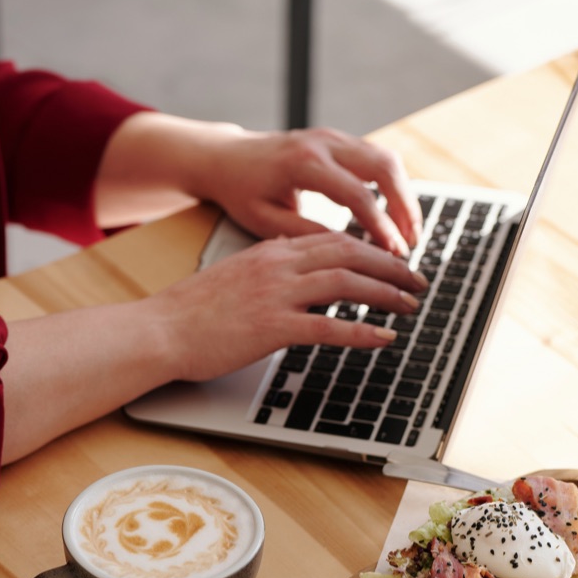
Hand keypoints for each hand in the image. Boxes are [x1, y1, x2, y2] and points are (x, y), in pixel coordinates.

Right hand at [145, 230, 427, 382]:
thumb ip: (265, 265)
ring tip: (409, 305)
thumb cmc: (190, 311)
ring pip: (347, 283)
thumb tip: (289, 259)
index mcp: (270, 250)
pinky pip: (330, 326)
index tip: (393, 260)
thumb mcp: (232, 274)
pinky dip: (363, 331)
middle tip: (417, 280)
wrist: (160, 330)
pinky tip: (384, 338)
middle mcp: (278, 265)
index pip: (333, 239)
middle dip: (391, 265)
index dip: (371, 248)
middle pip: (350, 253)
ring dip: (386, 293)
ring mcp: (276, 295)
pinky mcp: (273, 327)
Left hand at [192, 127, 422, 256]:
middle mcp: (323, 143)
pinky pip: (376, 158)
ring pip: (386, 159)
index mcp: (304, 163)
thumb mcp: (264, 220)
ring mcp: (333, 136)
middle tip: (412, 243)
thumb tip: (347, 253)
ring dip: (404, 195)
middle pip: (383, 168)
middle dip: (405, 207)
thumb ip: (305, 233)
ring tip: (410, 231)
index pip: (356, 196)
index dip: (380, 227)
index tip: (395, 253)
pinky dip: (392, 185)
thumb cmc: (241, 192)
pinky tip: (396, 213)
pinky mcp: (338, 139)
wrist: (226, 157)